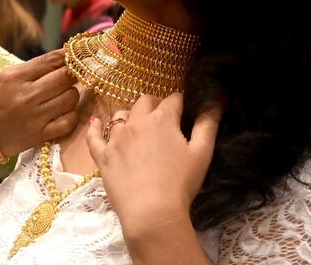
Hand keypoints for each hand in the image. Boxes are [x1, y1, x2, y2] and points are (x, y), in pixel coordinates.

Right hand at [0, 49, 79, 155]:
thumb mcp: (3, 77)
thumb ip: (31, 69)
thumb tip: (59, 60)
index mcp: (15, 77)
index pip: (50, 60)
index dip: (67, 55)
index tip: (76, 54)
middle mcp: (27, 95)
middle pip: (64, 77)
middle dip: (73, 73)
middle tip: (74, 74)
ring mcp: (35, 116)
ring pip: (70, 98)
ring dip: (72, 94)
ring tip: (65, 94)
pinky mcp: (40, 135)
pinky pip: (68, 122)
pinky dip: (71, 115)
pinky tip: (65, 112)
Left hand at [86, 93, 220, 238]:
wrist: (151, 212)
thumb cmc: (180, 183)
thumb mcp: (202, 153)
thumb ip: (209, 124)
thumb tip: (217, 98)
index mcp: (161, 119)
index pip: (173, 99)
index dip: (181, 103)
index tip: (185, 111)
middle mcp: (136, 122)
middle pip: (145, 102)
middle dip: (155, 105)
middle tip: (164, 119)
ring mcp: (116, 138)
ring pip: (121, 116)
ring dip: (130, 116)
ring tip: (138, 127)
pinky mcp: (102, 155)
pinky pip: (94, 136)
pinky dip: (95, 128)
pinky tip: (96, 122)